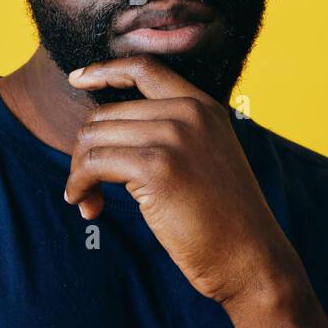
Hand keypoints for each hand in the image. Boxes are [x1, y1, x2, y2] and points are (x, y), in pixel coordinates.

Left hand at [65, 55, 299, 307]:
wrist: (251, 259)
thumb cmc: (223, 219)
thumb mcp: (206, 158)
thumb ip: (171, 133)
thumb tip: (104, 131)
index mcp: (204, 106)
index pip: (145, 68)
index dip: (104, 70)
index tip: (77, 79)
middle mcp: (189, 114)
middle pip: (106, 113)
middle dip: (84, 150)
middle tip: (86, 186)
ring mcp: (173, 138)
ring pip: (93, 137)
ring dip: (78, 171)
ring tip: (85, 199)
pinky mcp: (156, 169)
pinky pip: (93, 164)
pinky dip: (80, 185)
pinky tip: (87, 206)